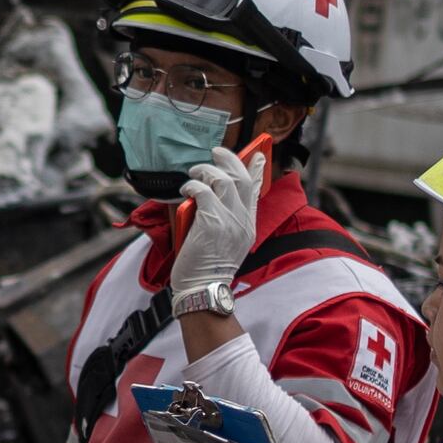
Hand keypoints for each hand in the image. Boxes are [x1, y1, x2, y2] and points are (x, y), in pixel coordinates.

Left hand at [172, 142, 264, 290]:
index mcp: (249, 225)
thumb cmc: (207, 267)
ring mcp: (230, 221)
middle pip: (242, 178)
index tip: (256, 154)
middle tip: (216, 152)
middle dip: (230, 159)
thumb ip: (227, 219)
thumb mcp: (227, 242)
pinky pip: (203, 192)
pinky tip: (185, 188)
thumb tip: (212, 196)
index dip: (256, 169)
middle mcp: (243, 221)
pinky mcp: (212, 223)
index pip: (256, 190)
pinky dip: (193, 185)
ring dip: (207, 171)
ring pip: (224, 181)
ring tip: (194, 172)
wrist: (203, 289)